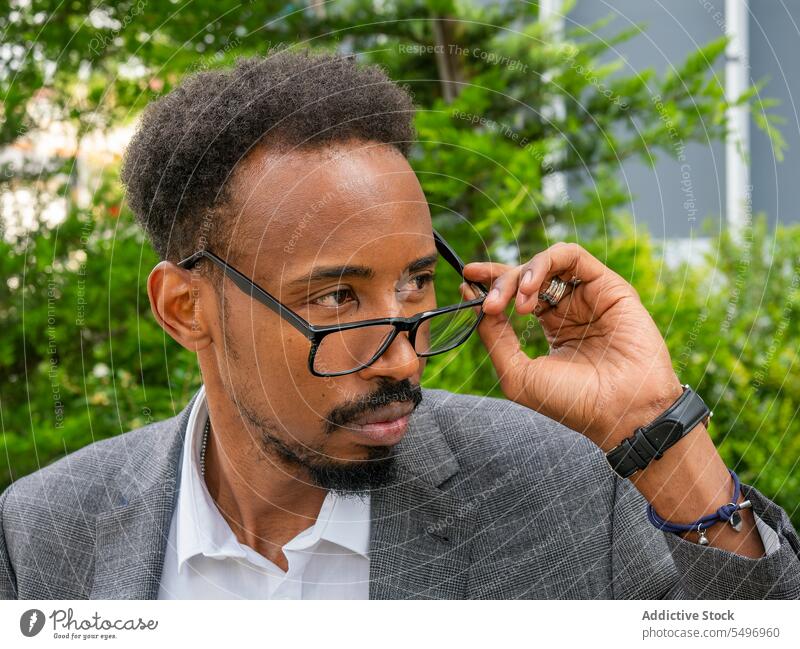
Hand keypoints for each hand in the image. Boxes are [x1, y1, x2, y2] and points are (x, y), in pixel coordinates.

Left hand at [462, 242, 683, 450]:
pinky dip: (543, 264)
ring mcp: (589, 295)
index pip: (516, 292)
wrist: (620, 412)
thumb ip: (494, 337)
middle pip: (526, 275)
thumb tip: (472, 300)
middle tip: (487, 303)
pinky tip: (531, 291)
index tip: (466, 278)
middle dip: (500, 283)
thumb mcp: (517, 373)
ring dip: (521, 275)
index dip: (490, 282)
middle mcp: (570, 307)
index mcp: (551, 326)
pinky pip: (571, 255)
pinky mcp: (608, 285)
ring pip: (545, 262)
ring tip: (516, 304)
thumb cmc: (573, 402)